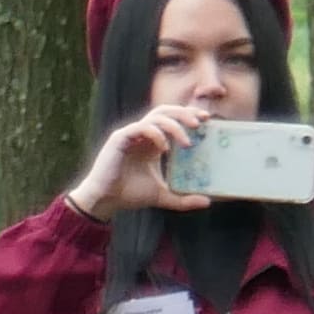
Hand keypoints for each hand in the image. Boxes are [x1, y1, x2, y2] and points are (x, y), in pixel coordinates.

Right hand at [69, 101, 216, 220]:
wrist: (106, 200)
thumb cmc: (130, 195)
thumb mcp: (163, 196)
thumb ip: (184, 199)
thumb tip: (208, 202)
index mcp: (153, 142)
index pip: (172, 119)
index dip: (188, 115)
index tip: (207, 120)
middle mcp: (143, 134)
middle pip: (165, 111)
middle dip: (184, 113)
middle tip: (201, 123)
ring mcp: (131, 134)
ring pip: (155, 117)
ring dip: (174, 126)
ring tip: (187, 142)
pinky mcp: (120, 138)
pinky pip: (141, 127)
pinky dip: (156, 134)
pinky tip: (165, 148)